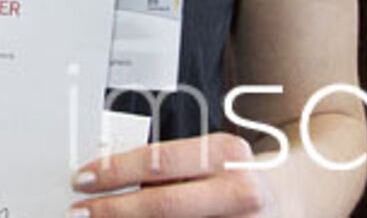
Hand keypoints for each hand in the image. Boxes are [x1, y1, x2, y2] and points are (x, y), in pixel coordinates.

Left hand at [70, 133, 274, 215]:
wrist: (287, 200)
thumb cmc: (231, 176)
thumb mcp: (205, 158)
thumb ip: (165, 167)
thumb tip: (105, 178)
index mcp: (225, 153)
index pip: (159, 160)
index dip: (116, 171)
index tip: (82, 179)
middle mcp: (239, 190)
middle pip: (163, 204)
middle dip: (114, 210)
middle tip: (79, 212)